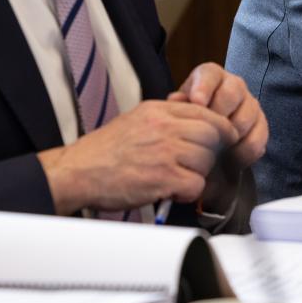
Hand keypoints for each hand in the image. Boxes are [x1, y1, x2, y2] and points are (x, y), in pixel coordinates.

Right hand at [38, 100, 239, 213]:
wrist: (77, 172)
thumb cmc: (104, 151)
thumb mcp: (136, 119)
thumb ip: (165, 117)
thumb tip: (194, 118)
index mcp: (158, 110)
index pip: (206, 112)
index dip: (221, 127)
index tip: (224, 138)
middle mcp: (164, 127)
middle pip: (212, 135)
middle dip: (211, 151)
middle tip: (198, 164)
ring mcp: (165, 152)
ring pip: (206, 160)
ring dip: (198, 173)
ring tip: (178, 178)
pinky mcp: (163, 178)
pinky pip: (196, 184)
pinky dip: (188, 192)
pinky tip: (172, 191)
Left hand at [171, 63, 267, 170]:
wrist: (207, 140)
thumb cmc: (189, 120)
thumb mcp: (180, 110)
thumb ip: (178, 104)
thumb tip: (175, 99)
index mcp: (211, 76)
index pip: (210, 74)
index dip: (204, 87)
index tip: (197, 102)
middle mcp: (235, 85)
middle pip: (231, 94)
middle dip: (218, 115)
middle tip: (205, 133)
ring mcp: (251, 104)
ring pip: (245, 119)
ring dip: (229, 137)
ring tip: (214, 150)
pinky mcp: (262, 126)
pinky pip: (256, 140)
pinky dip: (242, 153)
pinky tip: (229, 160)